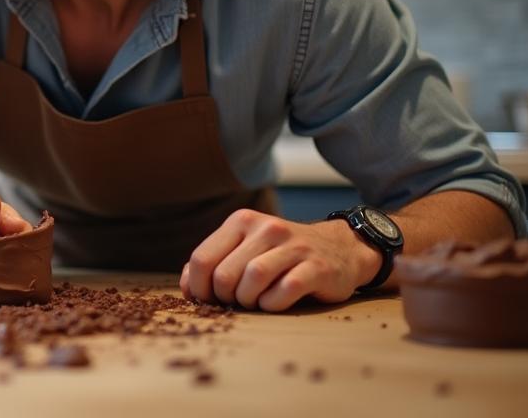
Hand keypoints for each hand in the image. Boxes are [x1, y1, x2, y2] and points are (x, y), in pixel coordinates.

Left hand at [179, 209, 381, 311]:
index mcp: (241, 222)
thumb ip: (213, 263)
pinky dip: (273, 304)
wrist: (339, 249)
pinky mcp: (317, 267)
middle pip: (224, 274)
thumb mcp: (244, 249)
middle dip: (224, 298)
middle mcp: (266, 228)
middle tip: (236, 302)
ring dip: (248, 301)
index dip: (198, 288)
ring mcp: (293, 246)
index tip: (207, 300)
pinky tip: (275, 303)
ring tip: (255, 302)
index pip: (201, 259)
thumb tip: (187, 287)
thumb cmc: (281, 256)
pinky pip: (284, 291)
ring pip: (252, 279)